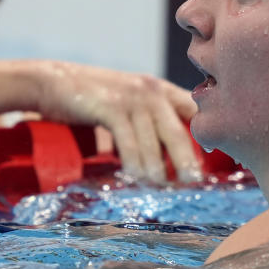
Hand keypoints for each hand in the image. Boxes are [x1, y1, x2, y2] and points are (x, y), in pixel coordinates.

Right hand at [32, 61, 200, 182]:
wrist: (53, 81)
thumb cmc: (92, 99)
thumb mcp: (127, 105)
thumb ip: (146, 125)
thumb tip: (164, 163)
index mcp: (160, 90)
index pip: (194, 111)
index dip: (206, 135)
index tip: (215, 158)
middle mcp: (150, 91)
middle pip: (178, 130)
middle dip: (188, 158)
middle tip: (195, 182)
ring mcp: (130, 98)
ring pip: (152, 140)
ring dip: (158, 168)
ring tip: (163, 187)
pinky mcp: (110, 107)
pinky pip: (128, 140)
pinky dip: (134, 162)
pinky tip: (138, 177)